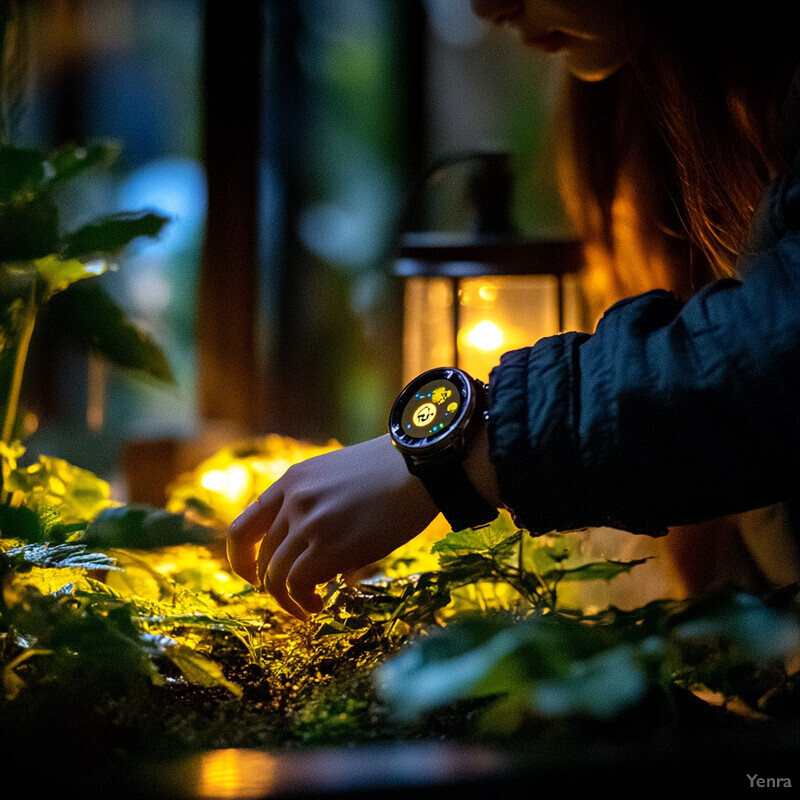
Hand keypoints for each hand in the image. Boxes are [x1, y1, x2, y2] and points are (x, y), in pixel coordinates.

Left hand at [226, 435, 437, 619]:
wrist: (421, 467)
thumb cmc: (391, 475)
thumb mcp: (338, 478)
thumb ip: (315, 508)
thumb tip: (313, 559)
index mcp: (292, 480)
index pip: (243, 526)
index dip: (241, 559)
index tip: (254, 575)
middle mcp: (294, 500)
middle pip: (262, 556)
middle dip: (271, 584)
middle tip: (293, 597)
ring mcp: (309, 522)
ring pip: (275, 575)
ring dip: (288, 600)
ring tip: (308, 607)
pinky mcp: (329, 545)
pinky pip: (297, 584)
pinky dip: (302, 602)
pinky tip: (318, 606)